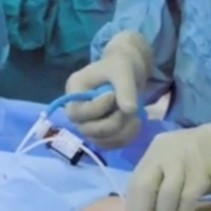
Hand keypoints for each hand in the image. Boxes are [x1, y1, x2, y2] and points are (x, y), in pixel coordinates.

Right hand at [64, 31, 152, 148]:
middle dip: (112, 122)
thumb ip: (125, 88)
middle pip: (87, 130)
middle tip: (130, 108)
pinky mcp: (101, 133)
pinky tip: (136, 122)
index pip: (76, 112)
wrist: (128, 71)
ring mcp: (88, 123)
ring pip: (100, 140)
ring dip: (122, 132)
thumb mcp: (123, 70)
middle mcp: (77, 110)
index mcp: (74, 90)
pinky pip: (111, 144)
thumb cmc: (120, 65)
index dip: (96, 109)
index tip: (113, 95)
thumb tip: (129, 110)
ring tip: (137, 115)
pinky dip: (126, 137)